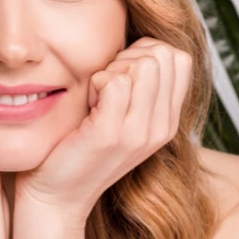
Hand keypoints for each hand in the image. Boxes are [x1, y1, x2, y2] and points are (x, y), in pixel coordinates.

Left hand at [12, 37, 190, 238]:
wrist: (58, 193)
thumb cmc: (83, 143)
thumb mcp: (123, 115)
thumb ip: (140, 86)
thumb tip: (141, 45)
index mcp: (167, 119)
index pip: (179, 57)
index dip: (146, 51)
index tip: (121, 73)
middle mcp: (161, 126)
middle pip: (162, 54)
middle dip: (128, 57)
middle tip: (105, 86)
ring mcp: (139, 132)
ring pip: (142, 64)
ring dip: (110, 71)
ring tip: (96, 98)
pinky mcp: (112, 134)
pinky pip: (115, 81)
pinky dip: (95, 83)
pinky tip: (88, 106)